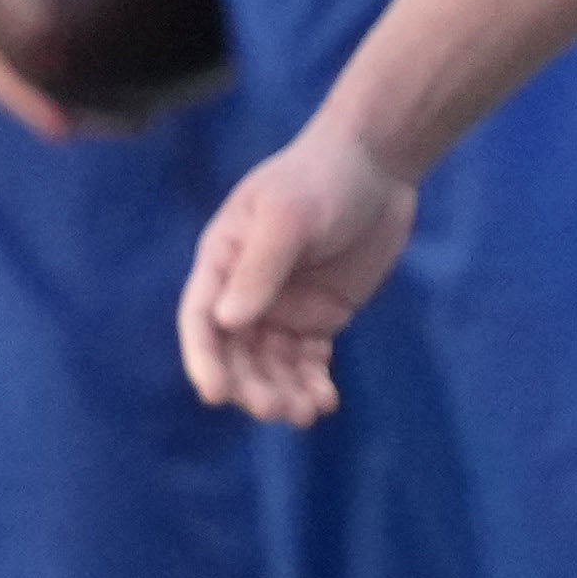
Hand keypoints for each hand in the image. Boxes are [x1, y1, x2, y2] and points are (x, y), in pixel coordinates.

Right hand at [181, 124, 417, 423]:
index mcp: (222, 260)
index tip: (216, 394)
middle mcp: (245, 289)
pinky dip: (312, 382)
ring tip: (308, 411)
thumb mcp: (287, 216)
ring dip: (282, 391)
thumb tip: (226, 322)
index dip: (203, 357)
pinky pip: (307, 361)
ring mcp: (283, 305)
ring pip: (271, 364)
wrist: (376, 166)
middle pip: (236, 351)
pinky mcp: (319, 316)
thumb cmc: (320, 180)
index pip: (200, 317)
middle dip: (251, 384)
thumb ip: (259, 267)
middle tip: (278, 409)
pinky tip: (326, 399)